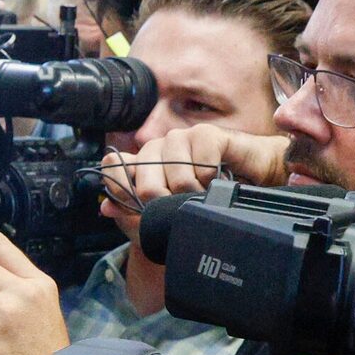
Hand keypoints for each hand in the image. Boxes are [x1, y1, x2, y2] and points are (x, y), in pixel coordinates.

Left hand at [98, 124, 291, 224]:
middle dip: (167, 205)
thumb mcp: (166, 220)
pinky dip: (212, 178)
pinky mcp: (205, 134)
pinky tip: (218, 177)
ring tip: (205, 194)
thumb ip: (132, 215)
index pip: (113, 165)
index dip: (120, 186)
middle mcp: (156, 150)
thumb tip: (105, 208)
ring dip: (195, 194)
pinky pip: (201, 161)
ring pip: (175, 176)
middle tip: (185, 206)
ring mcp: (180, 140)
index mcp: (142, 168)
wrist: (249, 187)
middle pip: (144, 182)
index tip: (139, 204)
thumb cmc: (206, 202)